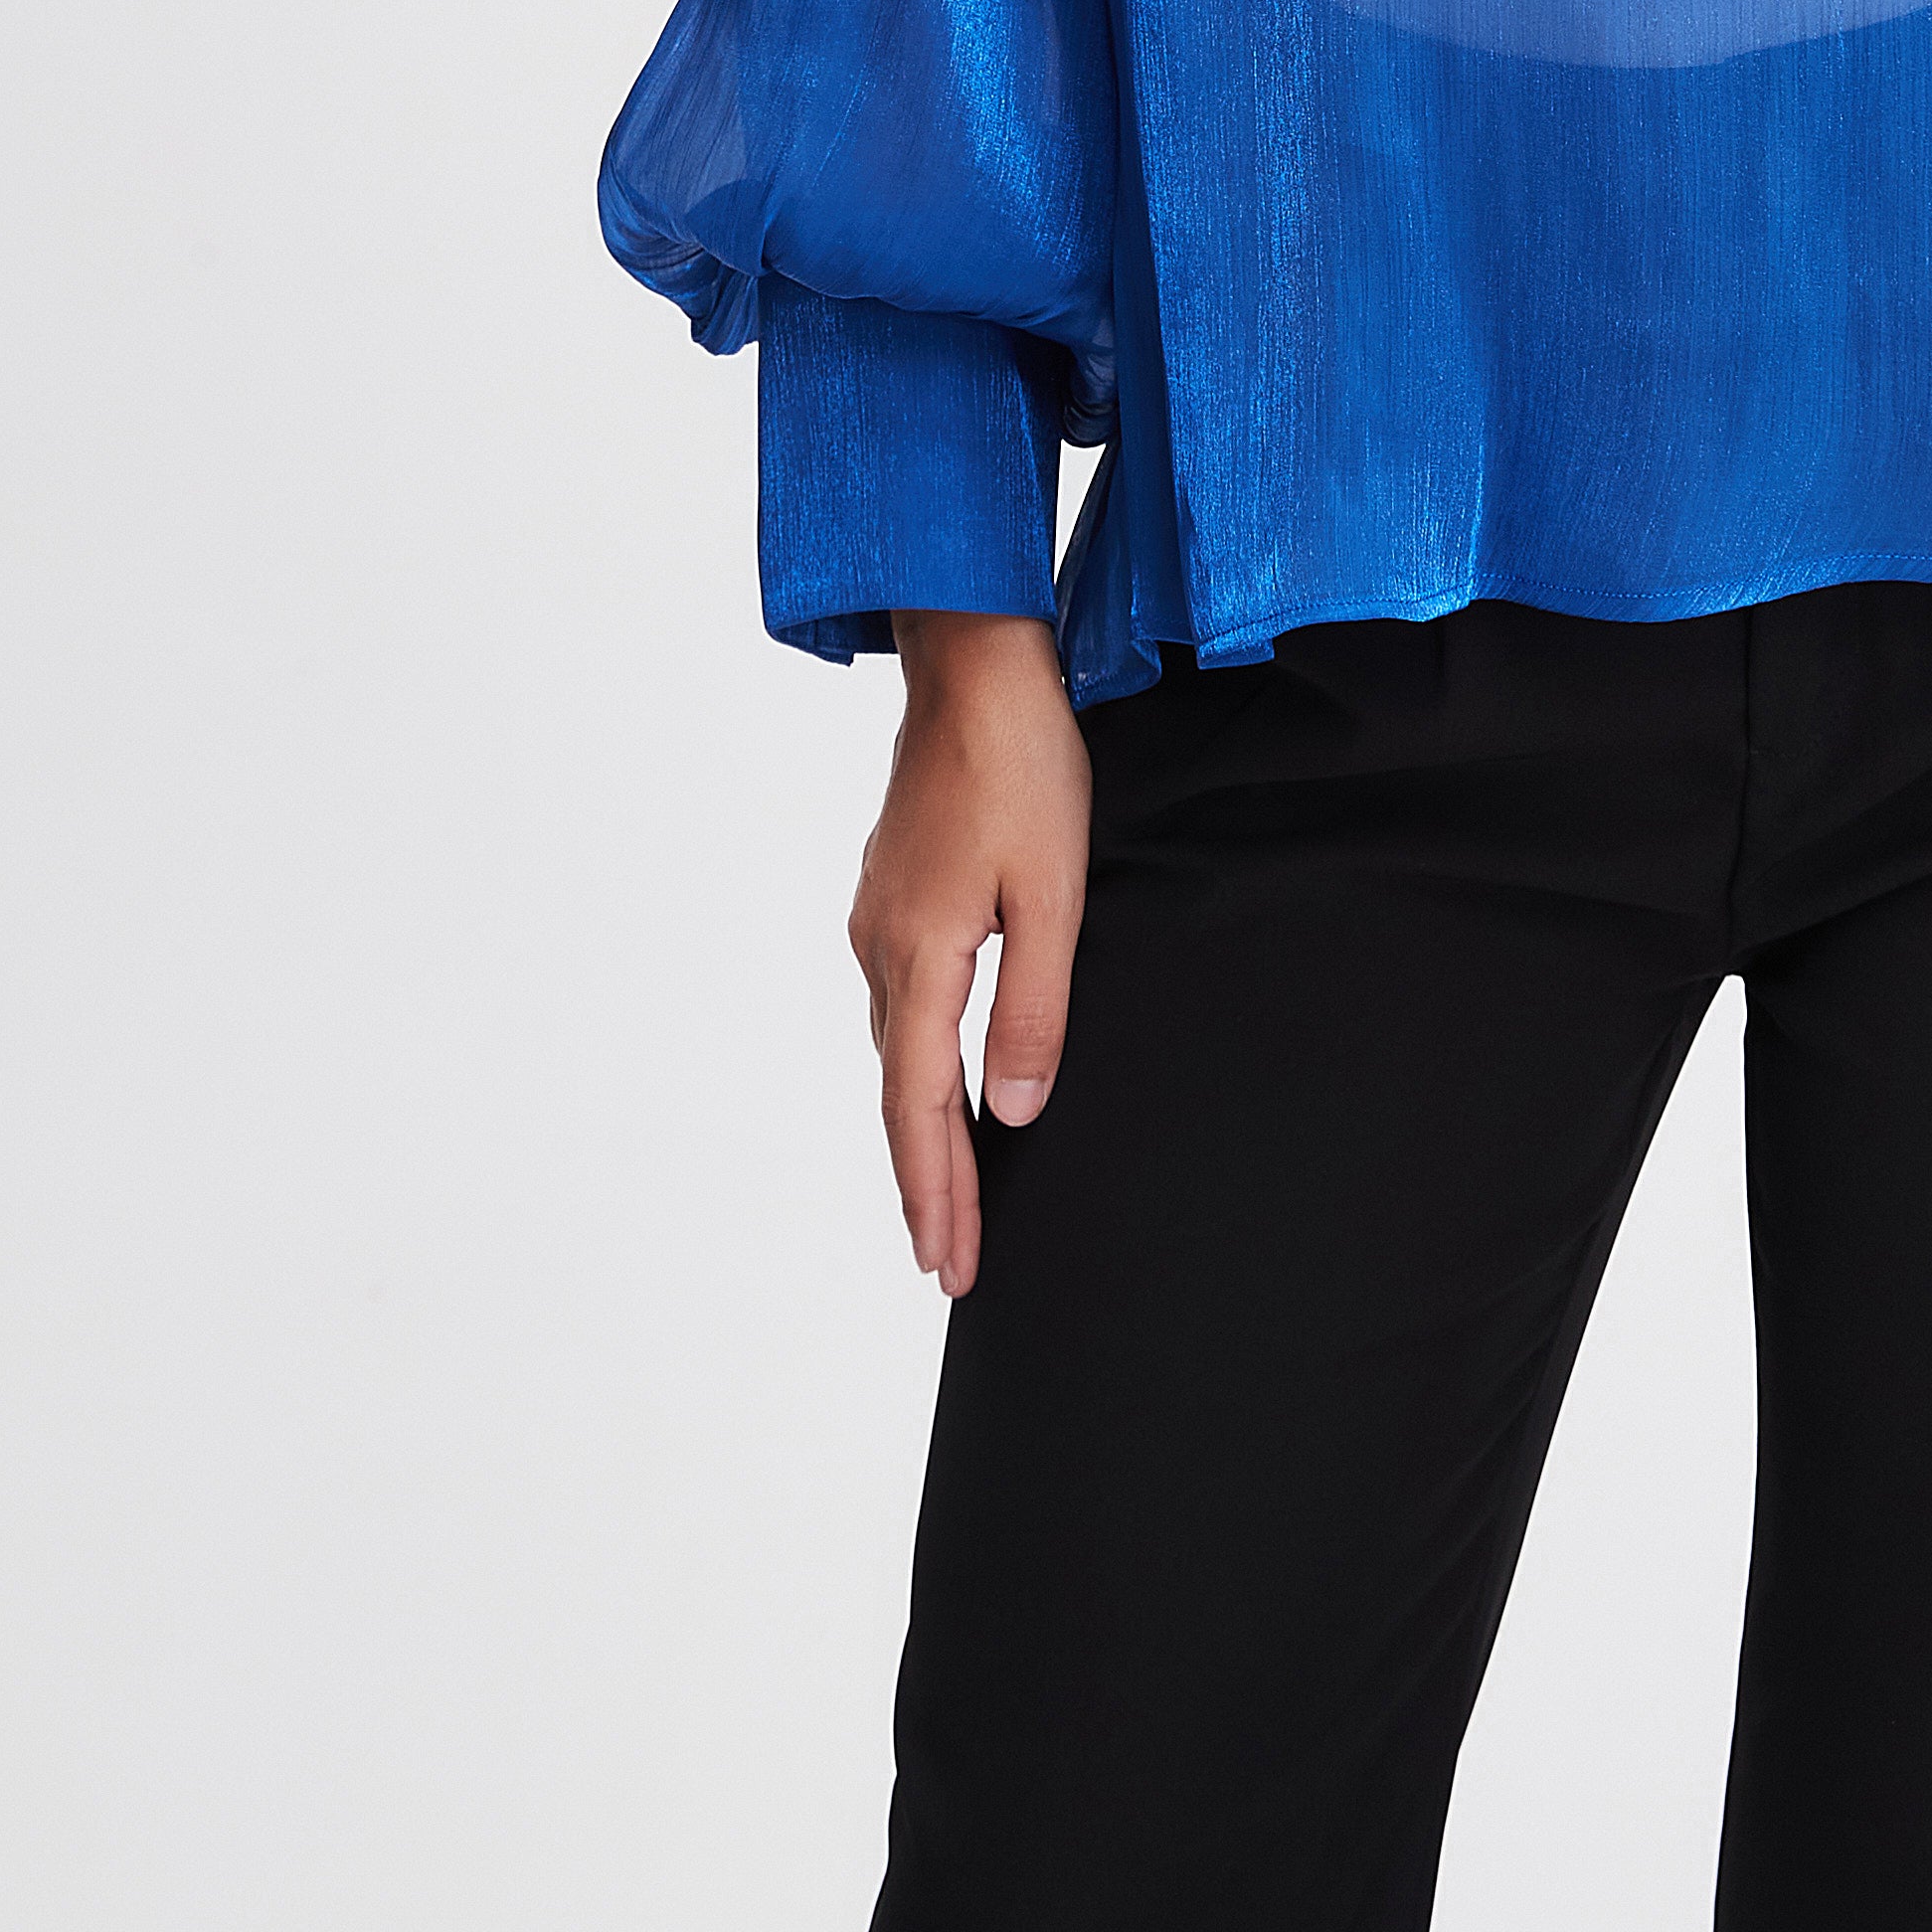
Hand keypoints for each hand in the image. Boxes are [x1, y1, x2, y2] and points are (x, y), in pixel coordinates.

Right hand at [849, 614, 1091, 1298]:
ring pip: (897, 1051)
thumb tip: (1013, 1113)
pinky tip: (939, 1083)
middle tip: (947, 1265)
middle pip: (899, 1093)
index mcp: (920, 955)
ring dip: (921, 1130)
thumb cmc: (1023, 767)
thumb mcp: (1053, 892)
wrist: (973, 665)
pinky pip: (901, 1007)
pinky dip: (918, 1068)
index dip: (935, 1193)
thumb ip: (1033, 1009)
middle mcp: (882, 946)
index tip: (949, 1266)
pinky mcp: (893, 892)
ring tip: (947, 1198)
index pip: (920, 1108)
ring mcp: (878, 918)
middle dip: (925, 1185)